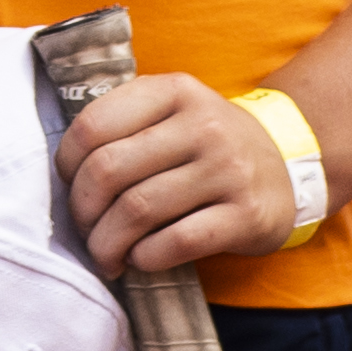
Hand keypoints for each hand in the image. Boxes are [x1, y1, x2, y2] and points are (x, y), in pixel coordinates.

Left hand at [56, 72, 297, 274]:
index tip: (68, 186)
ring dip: (108, 241)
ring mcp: (229, 170)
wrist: (287, 165)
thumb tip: (64, 173)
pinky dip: (147, 257)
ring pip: (139, 209)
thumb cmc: (207, 141)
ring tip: (104, 254)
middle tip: (83, 229)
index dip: (67, 164)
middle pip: (109, 170)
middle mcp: (203, 125)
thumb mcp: (171, 110)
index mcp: (173, 91)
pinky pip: (179, 241)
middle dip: (83, 209)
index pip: (93, 125)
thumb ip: (123, 122)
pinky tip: (140, 259)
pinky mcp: (248, 215)